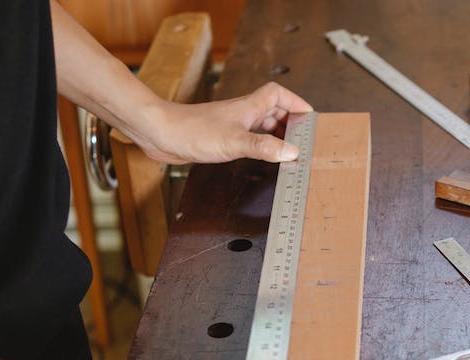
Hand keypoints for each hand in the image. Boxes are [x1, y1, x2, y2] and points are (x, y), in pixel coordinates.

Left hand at [130, 82, 313, 164]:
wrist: (160, 133)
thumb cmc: (192, 131)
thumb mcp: (235, 142)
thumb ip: (264, 147)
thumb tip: (291, 152)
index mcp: (248, 107)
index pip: (278, 95)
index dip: (295, 102)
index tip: (309, 117)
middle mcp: (241, 113)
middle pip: (273, 110)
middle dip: (289, 123)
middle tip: (301, 139)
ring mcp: (231, 124)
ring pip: (260, 124)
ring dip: (275, 134)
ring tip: (286, 150)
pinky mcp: (220, 136)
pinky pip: (247, 137)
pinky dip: (259, 144)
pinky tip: (259, 155)